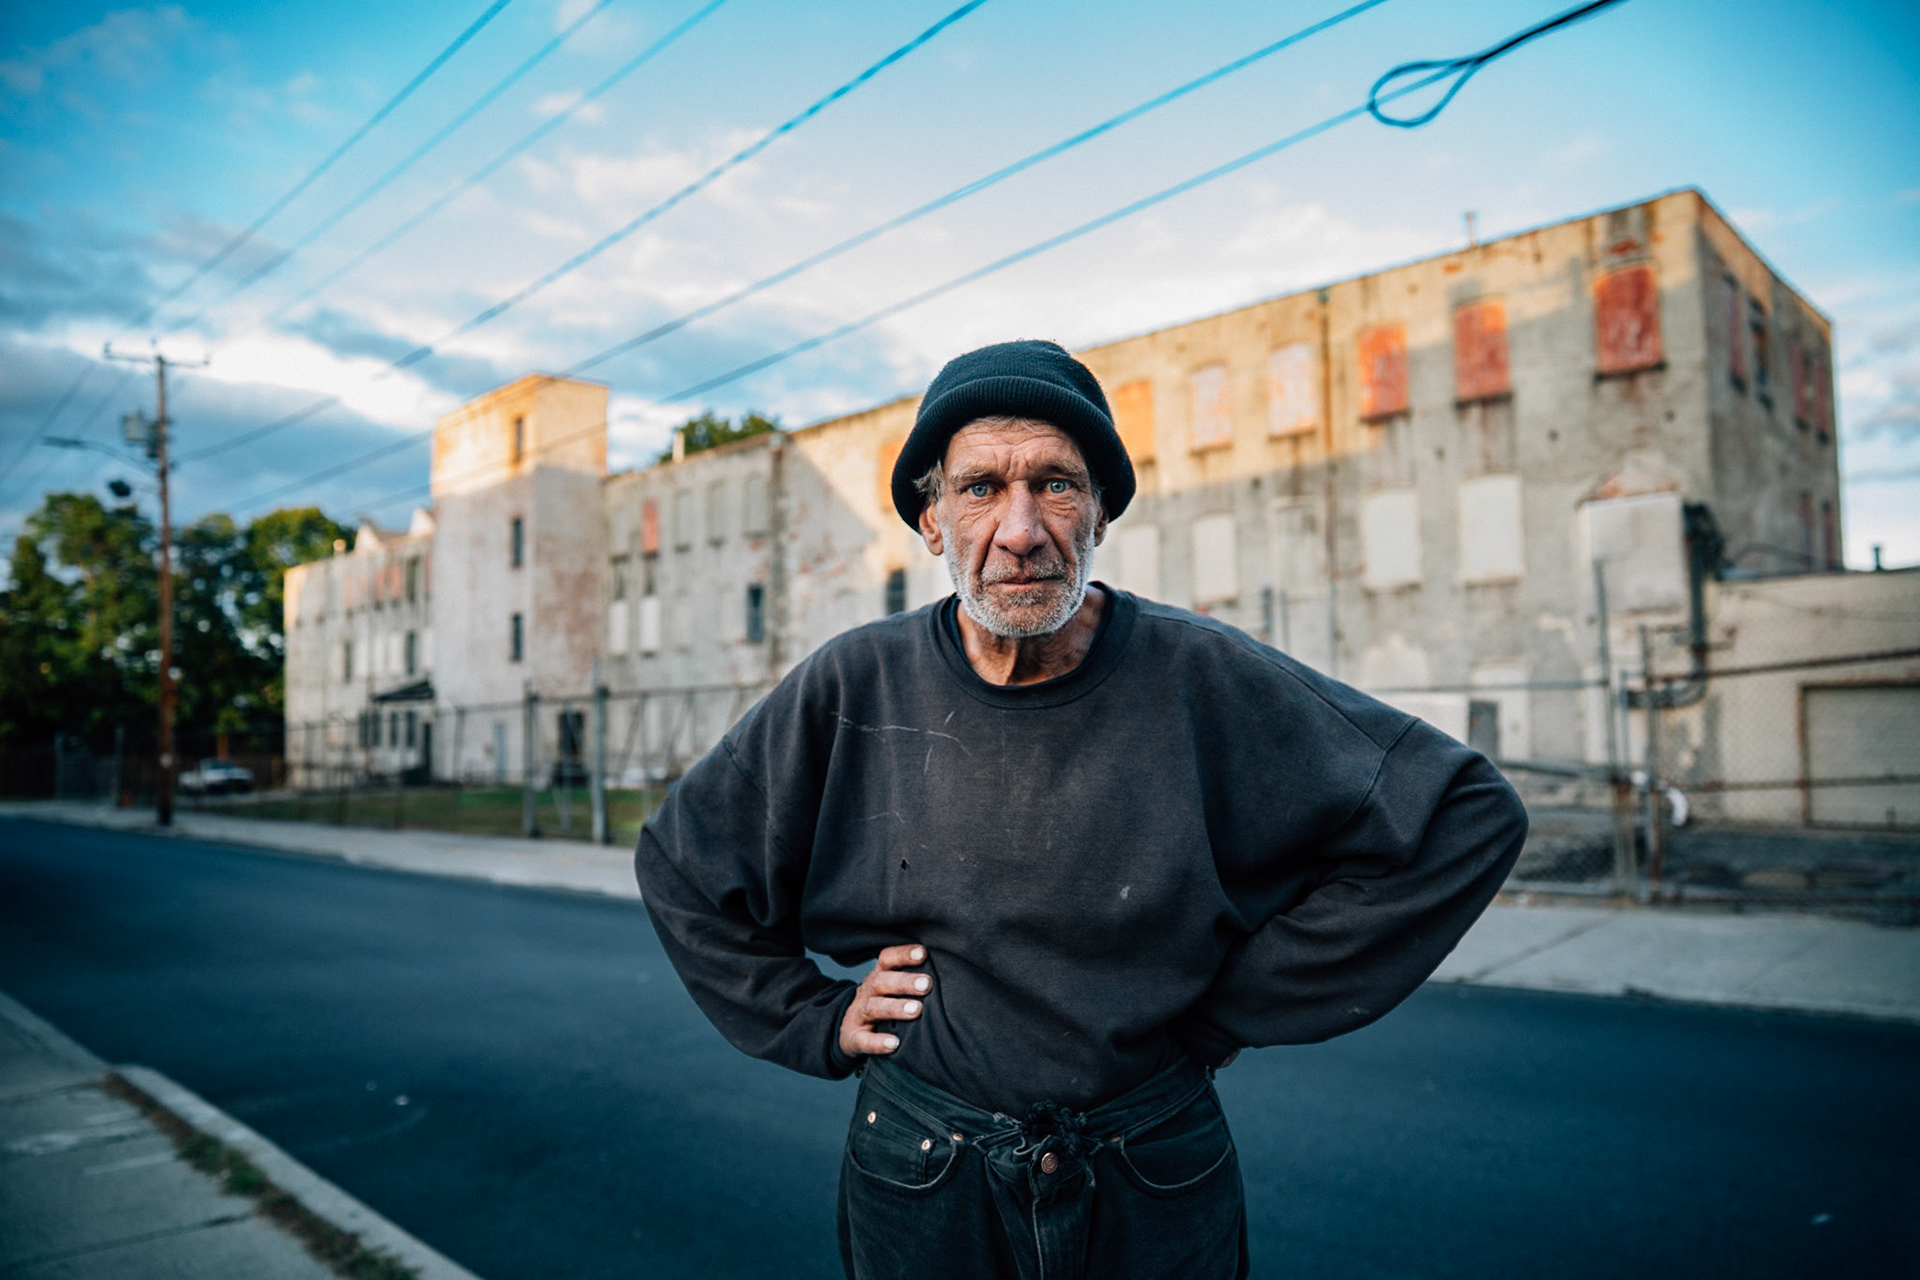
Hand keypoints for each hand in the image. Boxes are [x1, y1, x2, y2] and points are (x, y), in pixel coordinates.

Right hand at [839, 944, 930, 1058]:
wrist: (851, 1032)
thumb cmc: (884, 1005)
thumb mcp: (892, 990)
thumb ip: (914, 981)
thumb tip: (952, 975)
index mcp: (878, 976)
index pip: (887, 959)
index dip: (903, 954)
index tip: (923, 953)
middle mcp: (866, 992)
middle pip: (881, 981)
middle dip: (904, 982)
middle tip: (926, 985)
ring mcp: (858, 1015)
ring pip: (873, 1008)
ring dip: (895, 1008)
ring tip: (916, 1010)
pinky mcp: (853, 1038)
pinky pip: (863, 1040)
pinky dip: (878, 1042)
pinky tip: (894, 1043)